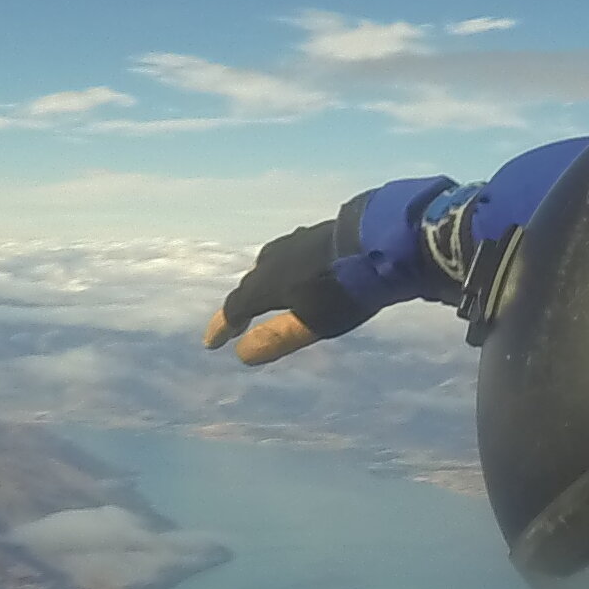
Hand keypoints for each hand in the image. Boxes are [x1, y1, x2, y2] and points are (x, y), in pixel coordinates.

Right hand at [204, 216, 370, 365]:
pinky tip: (296, 271)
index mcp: (267, 284)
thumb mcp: (311, 323)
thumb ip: (277, 338)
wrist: (376, 243)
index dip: (222, 327)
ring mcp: (293, 243)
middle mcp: (273, 260)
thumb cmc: (343, 290)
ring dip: (261, 286)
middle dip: (241, 307)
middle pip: (250, 286)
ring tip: (265, 298)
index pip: (235, 307)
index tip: (212, 344)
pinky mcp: (313, 235)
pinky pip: (286, 255)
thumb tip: (243, 354)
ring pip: (267, 266)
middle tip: (237, 327)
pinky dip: (282, 270)